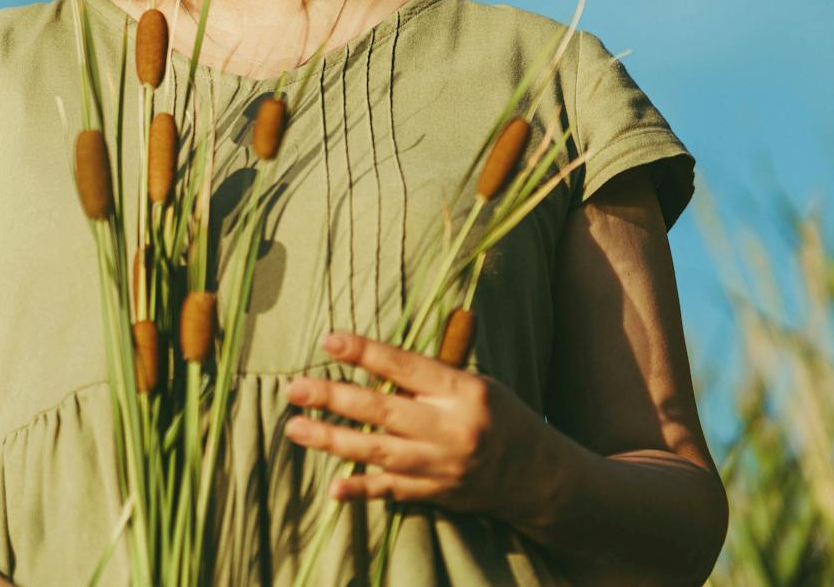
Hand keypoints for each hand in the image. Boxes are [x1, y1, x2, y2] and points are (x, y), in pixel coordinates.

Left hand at [281, 332, 552, 520]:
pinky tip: (334, 488)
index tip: (329, 341)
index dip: (365, 352)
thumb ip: (429, 377)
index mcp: (463, 391)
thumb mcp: (476, 385)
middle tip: (294, 389)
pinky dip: (362, 490)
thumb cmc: (501, 417)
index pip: (405, 367)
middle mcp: (451, 428)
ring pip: (378, 451)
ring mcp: (442, 465)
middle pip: (382, 410)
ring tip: (295, 428)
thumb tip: (371, 360)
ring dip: (332, 441)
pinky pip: (392, 491)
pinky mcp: (437, 493)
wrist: (539, 476)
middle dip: (333, 398)